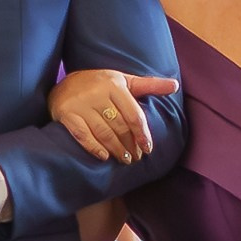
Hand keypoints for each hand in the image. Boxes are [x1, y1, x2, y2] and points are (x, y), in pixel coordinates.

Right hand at [50, 68, 177, 164]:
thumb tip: (175, 86)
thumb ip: (149, 85)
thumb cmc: (100, 85)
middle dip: (130, 145)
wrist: (64, 85)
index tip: (148, 149)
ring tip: (124, 159)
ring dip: (116, 150)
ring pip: (103, 132)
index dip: (143, 134)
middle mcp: (97, 93)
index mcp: (114, 85)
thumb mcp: (124, 81)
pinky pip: (82, 135)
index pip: (133, 115)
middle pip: (119, 126)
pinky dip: (94, 148)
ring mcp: (80, 104)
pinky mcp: (66, 114)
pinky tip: (104, 157)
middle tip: (136, 158)